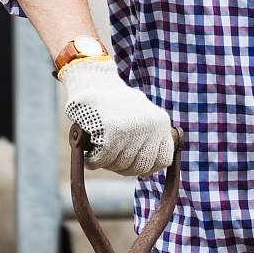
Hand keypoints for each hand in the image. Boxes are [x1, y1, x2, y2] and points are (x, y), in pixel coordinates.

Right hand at [61, 58, 176, 176]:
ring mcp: (131, 129)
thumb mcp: (141, 114)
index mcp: (160, 122)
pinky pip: (102, 160)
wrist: (93, 80)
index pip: (163, 159)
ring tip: (99, 152)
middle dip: (124, 168)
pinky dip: (93, 162)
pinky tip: (90, 155)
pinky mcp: (111, 131)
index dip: (147, 168)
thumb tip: (147, 172)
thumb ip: (148, 138)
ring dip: (107, 164)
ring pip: (121, 165)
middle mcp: (150, 125)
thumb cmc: (114, 102)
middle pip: (141, 166)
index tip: (134, 166)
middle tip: (111, 160)